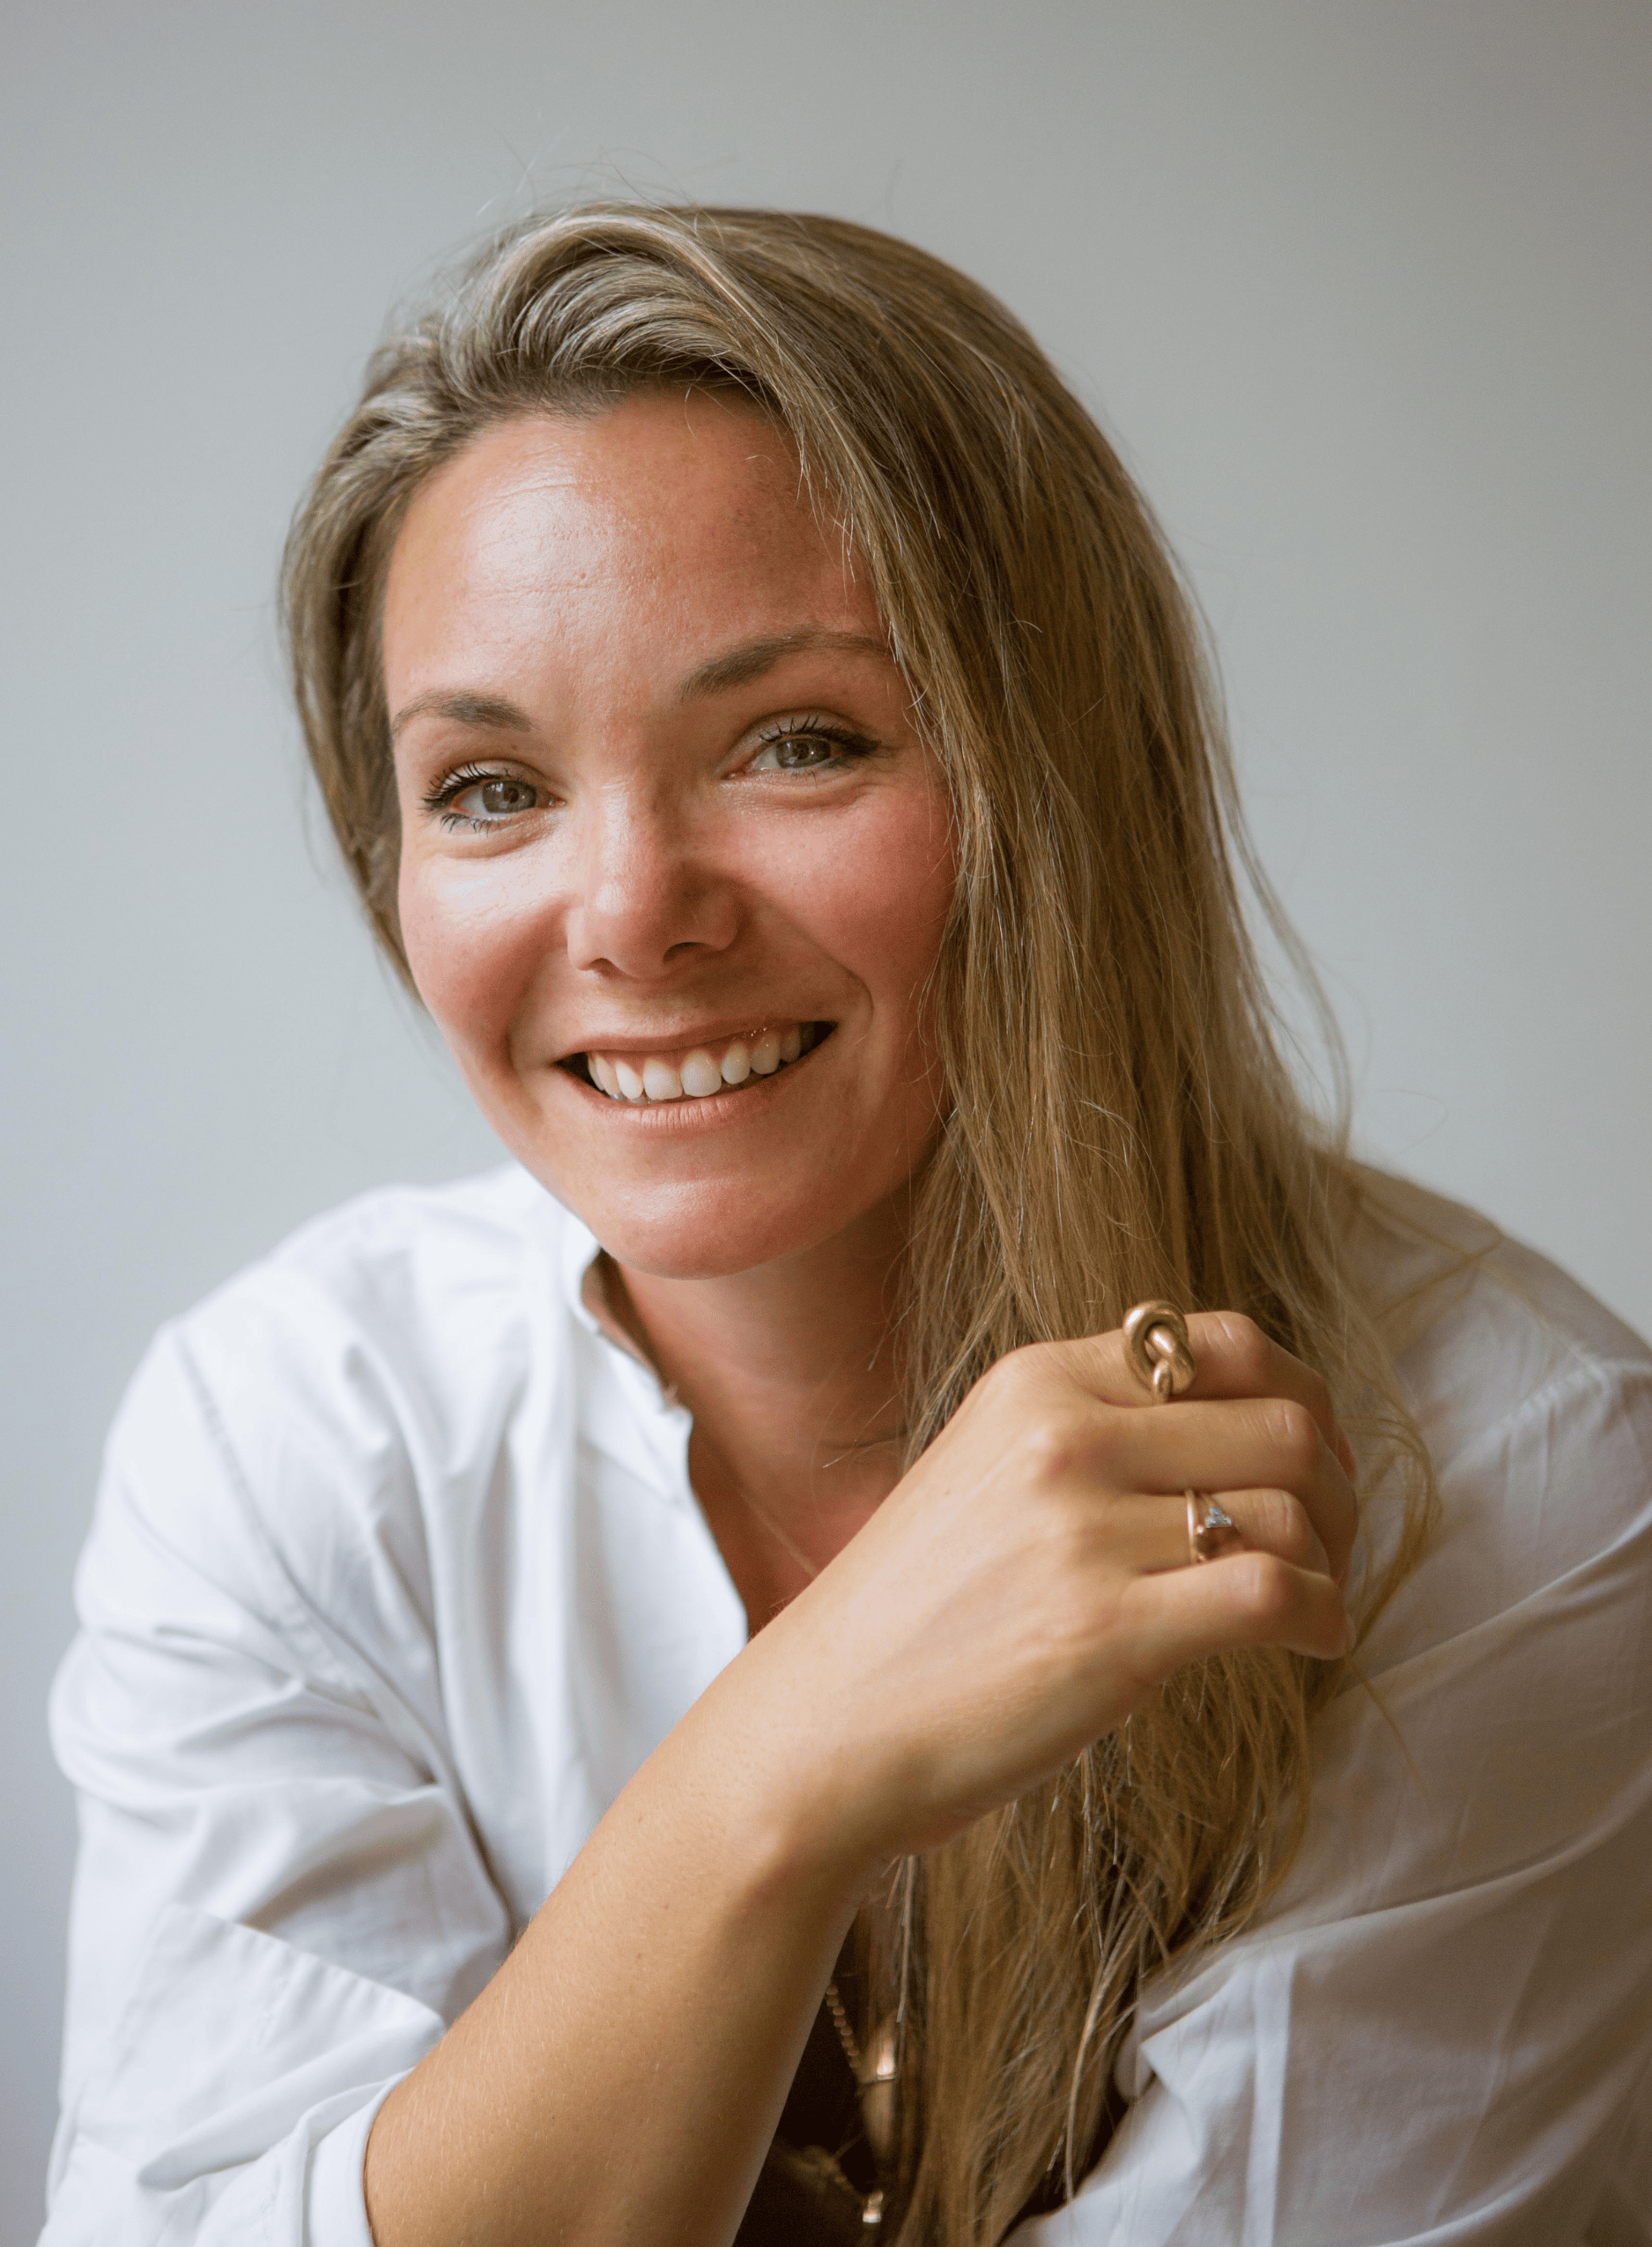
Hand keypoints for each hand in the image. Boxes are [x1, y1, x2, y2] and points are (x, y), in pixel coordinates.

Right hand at [716, 1313, 1358, 1878]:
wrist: (825, 1722)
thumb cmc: (915, 1611)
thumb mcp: (988, 1467)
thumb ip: (1093, 1430)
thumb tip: (1239, 1425)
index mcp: (1039, 1381)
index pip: (1225, 1340)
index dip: (1300, 1392)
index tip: (1315, 1455)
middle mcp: (1065, 1435)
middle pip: (1282, 1419)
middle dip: (1337, 1485)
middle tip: (1332, 1542)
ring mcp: (1085, 1531)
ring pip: (1291, 1507)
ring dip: (1335, 1560)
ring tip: (1316, 1601)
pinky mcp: (1109, 1631)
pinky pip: (1275, 1593)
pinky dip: (1325, 1619)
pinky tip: (1312, 1644)